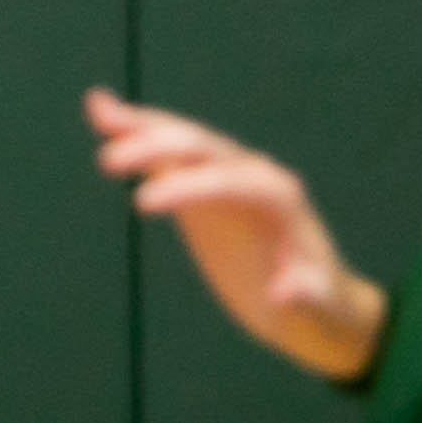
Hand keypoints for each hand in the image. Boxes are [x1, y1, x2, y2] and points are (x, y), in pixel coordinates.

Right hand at [88, 87, 391, 382]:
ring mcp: (226, 178)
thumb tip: (284, 289)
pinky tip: (104, 118)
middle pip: (202, 148)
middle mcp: (253, 175)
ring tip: (99, 113)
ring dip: (141, 127)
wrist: (318, 309)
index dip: (187, 187)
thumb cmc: (322, 309)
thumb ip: (308, 294)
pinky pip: (169, 158)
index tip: (142, 205)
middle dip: (157, 146)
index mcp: (280, 197)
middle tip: (109, 162)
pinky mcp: (204, 190)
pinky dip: (138, 136)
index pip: (229, 180)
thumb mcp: (322, 309)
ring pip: (182, 141)